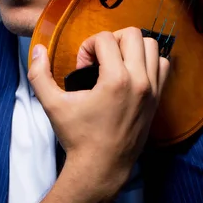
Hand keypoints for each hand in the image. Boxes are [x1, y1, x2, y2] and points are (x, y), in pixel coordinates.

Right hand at [27, 27, 169, 184]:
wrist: (101, 167)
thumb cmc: (77, 136)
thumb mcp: (52, 105)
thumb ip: (39, 75)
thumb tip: (38, 50)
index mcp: (116, 80)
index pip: (105, 39)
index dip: (87, 47)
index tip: (81, 67)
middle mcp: (140, 81)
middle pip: (132, 34)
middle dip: (110, 40)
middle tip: (97, 59)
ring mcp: (153, 90)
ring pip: (152, 46)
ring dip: (131, 48)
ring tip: (114, 63)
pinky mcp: (158, 99)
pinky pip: (164, 65)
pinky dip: (149, 62)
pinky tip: (130, 74)